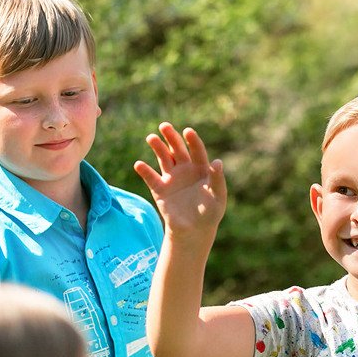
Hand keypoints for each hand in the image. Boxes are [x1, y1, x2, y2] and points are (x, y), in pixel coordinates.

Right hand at [133, 123, 225, 237]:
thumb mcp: (218, 197)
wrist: (194, 230)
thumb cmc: (210, 213)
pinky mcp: (160, 189)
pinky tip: (139, 164)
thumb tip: (218, 162)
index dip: (192, 141)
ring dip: (157, 148)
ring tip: (151, 138)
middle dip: (171, 137)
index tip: (188, 131)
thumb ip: (218, 180)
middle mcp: (185, 169)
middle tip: (164, 126)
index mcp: (201, 169)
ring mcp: (172, 178)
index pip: (197, 151)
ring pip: (164, 158)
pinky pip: (151, 177)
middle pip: (178, 149)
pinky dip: (144, 171)